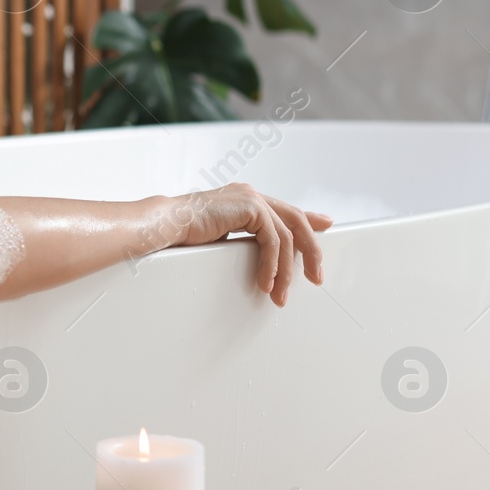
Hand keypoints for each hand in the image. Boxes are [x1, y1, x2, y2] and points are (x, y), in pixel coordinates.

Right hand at [168, 182, 331, 306]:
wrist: (164, 225)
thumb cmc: (181, 234)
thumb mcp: (220, 237)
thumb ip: (242, 239)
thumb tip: (256, 254)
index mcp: (243, 199)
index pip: (284, 210)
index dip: (308, 219)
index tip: (325, 226)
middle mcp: (250, 194)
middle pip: (295, 221)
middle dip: (310, 251)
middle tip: (316, 277)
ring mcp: (251, 198)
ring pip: (286, 235)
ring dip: (286, 270)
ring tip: (280, 295)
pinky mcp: (249, 206)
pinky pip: (272, 240)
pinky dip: (272, 265)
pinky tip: (266, 282)